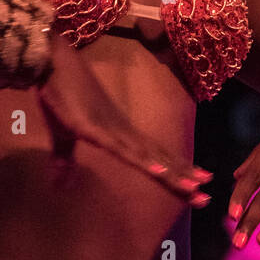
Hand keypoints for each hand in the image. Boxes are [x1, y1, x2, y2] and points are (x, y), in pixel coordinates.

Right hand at [37, 29, 211, 206]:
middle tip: (207, 197)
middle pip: (158, 159)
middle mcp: (124, 132)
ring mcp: (112, 129)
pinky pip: (121, 149)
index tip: (198, 189)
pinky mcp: (95, 128)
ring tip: (195, 187)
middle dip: (182, 178)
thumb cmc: (60, 94)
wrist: (52, 62)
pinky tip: (158, 169)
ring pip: (148, 156)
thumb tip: (59, 185)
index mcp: (120, 135)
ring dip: (171, 172)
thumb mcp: (63, 133)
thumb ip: (64, 159)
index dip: (175, 174)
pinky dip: (142, 159)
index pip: (154, 158)